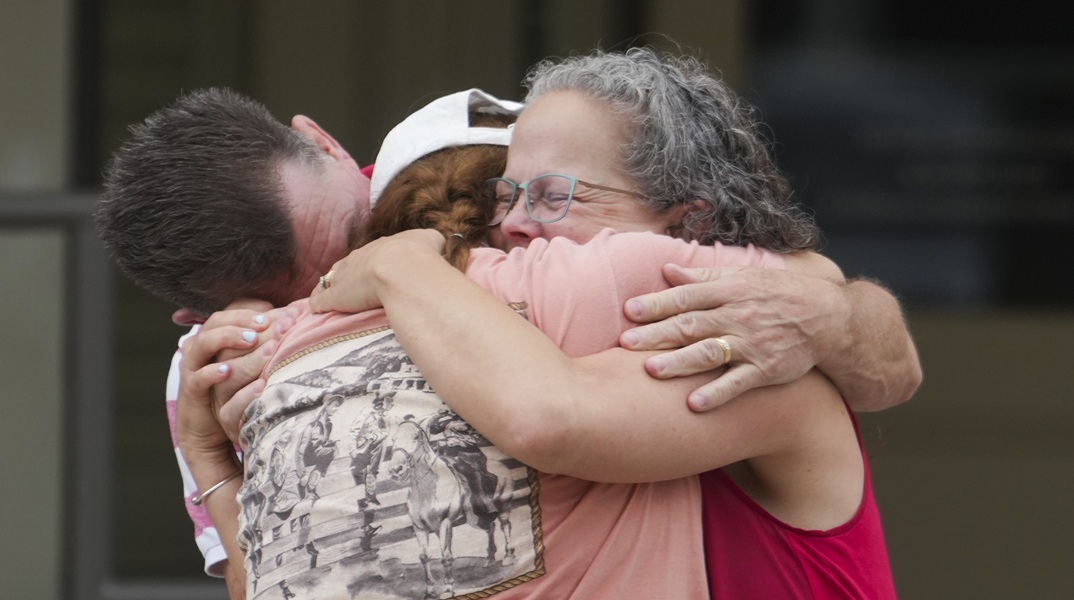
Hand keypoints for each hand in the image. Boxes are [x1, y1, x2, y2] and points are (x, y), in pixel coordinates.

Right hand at [179, 306, 294, 446]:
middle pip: (217, 324)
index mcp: (214, 335)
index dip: (253, 311)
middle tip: (270, 323)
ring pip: (206, 345)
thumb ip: (263, 340)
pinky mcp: (191, 390)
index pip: (230, 313)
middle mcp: (200, 346)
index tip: (282, 313)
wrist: (207, 426)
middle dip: (245, 321)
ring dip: (229, 338)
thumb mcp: (249, 362)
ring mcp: (193, 366)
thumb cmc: (234, 389)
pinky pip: (199, 378)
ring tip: (253, 340)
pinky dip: (213, 373)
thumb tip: (290, 318)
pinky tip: (228, 371)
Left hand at [309, 229, 444, 313]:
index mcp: (381, 247)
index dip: (373, 263)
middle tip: (353, 284)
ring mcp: (344, 276)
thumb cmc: (421, 256)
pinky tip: (316, 309)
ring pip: (330, 279)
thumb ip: (430, 241)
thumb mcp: (431, 240)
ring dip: (329, 286)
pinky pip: (320, 300)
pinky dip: (319, 304)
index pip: (372, 254)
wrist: (404, 269)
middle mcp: (359, 258)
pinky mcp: (335, 297)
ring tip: (329, 295)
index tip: (375, 271)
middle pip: (348, 264)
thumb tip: (437, 243)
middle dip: (350, 273)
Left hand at [620, 264, 844, 411]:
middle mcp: (737, 316)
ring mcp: (751, 344)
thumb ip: (703, 277)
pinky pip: (738, 383)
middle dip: (657, 334)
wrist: (826, 318)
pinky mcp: (765, 370)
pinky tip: (694, 404)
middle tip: (626, 343)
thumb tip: (666, 269)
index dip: (657, 304)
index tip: (629, 311)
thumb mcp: (742, 277)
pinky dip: (717, 393)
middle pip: (691, 325)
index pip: (686, 297)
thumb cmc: (776, 294)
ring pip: (710, 353)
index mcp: (728, 291)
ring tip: (651, 371)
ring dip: (680, 362)